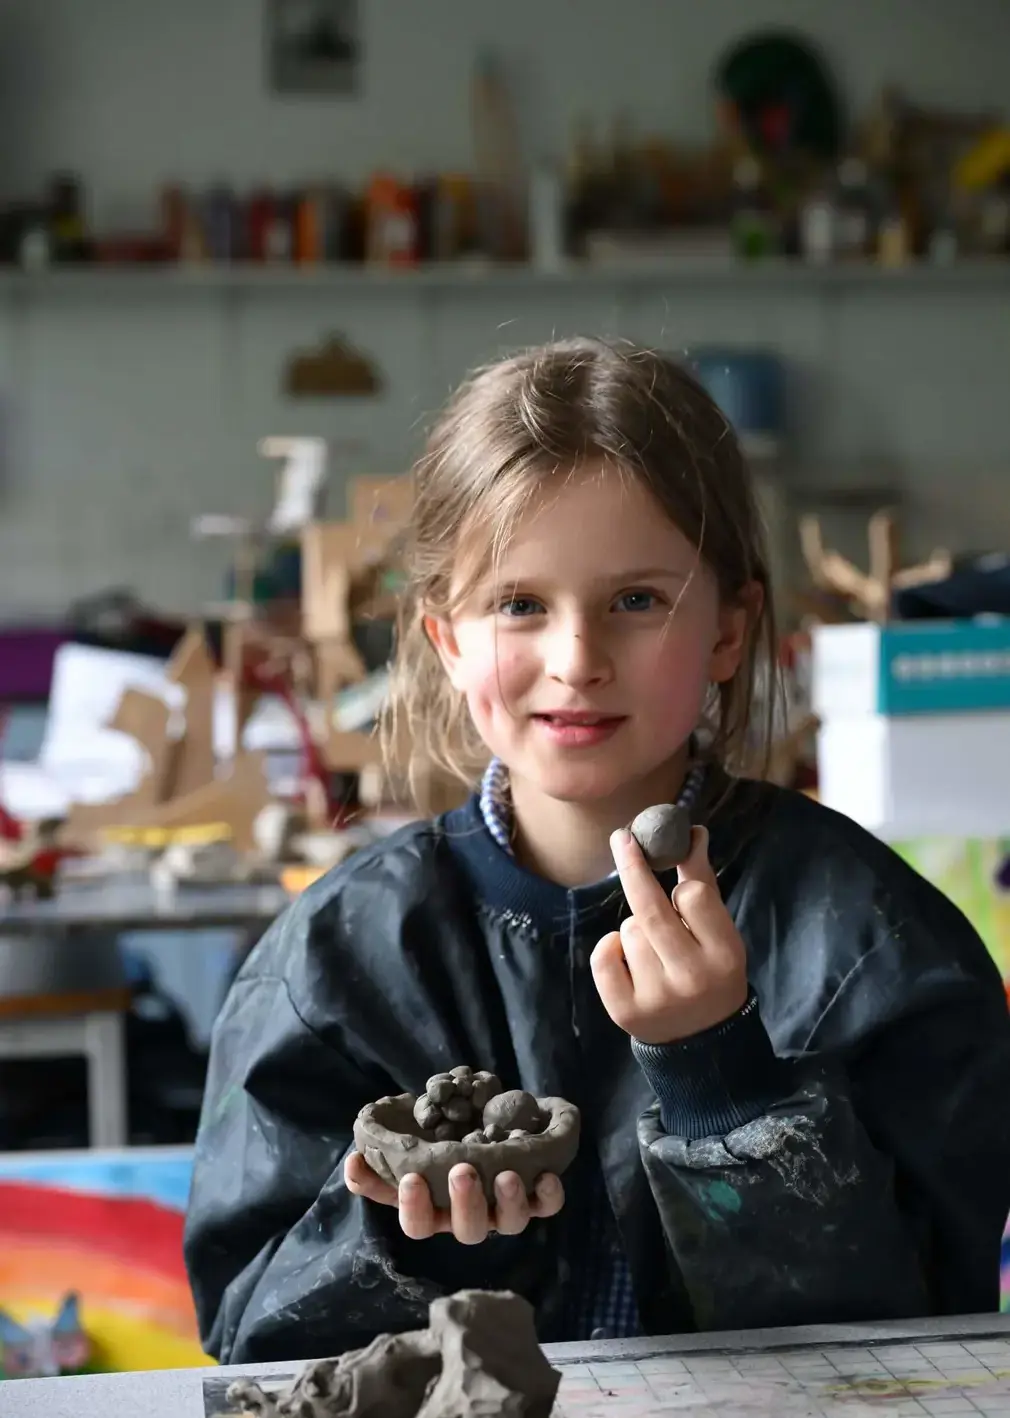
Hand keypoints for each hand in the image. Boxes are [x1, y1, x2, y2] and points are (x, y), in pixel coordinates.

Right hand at [344, 1152, 563, 1245]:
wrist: (485, 1118)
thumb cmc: (437, 1139)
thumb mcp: (407, 1146)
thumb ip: (380, 1158)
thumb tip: (355, 1162)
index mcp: (435, 1209)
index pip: (419, 1223)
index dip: (414, 1206)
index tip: (412, 1178)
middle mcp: (468, 1216)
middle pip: (467, 1228)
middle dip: (466, 1202)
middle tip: (462, 1171)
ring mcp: (502, 1210)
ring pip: (508, 1223)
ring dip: (509, 1201)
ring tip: (507, 1174)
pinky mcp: (534, 1198)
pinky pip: (546, 1207)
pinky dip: (549, 1195)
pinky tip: (547, 1175)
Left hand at [590, 825, 747, 1045]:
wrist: (701, 1040)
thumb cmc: (710, 970)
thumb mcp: (720, 933)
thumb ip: (703, 884)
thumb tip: (693, 832)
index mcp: (724, 954)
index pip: (694, 897)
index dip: (678, 877)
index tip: (658, 848)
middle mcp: (692, 977)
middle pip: (650, 910)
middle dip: (633, 868)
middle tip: (621, 837)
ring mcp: (657, 997)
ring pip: (628, 930)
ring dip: (634, 929)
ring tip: (654, 951)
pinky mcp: (626, 1012)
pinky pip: (603, 954)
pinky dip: (610, 947)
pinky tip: (628, 960)